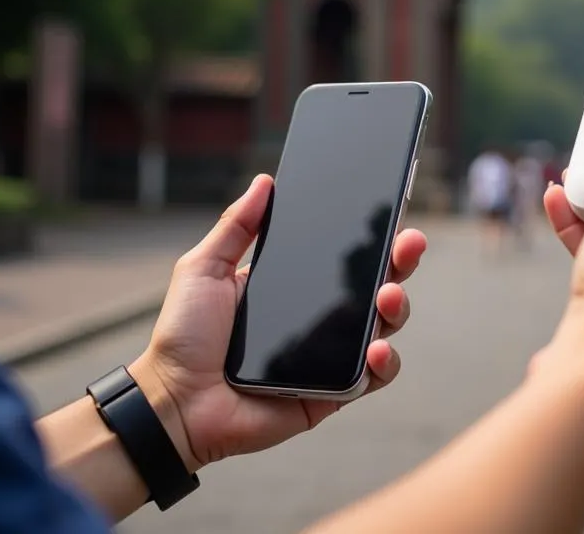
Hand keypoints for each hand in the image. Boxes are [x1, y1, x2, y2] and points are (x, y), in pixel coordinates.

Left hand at [127, 174, 426, 470]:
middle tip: (409, 244)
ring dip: (398, 307)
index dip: (373, 235)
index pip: (345, 254)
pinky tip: (375, 350)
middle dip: (402, 260)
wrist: (173, 403)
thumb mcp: (205, 268)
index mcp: (296, 283)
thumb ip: (236, 226)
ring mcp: (330, 354)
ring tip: (388, 296)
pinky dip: (384, 362)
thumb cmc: (183, 337)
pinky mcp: (333, 392)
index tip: (392, 213)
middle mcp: (320, 316)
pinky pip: (373, 376)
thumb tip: (264, 181)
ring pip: (384, 325)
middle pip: (377, 283)